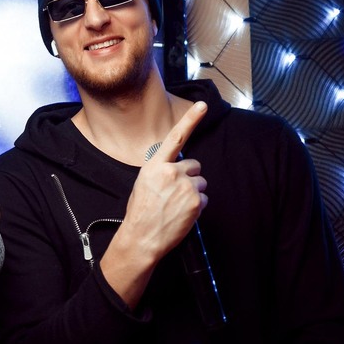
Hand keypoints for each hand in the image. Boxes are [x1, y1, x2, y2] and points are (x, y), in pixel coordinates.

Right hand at [123, 100, 207, 261]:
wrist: (142, 238)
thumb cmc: (140, 212)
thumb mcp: (143, 183)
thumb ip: (160, 170)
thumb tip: (177, 167)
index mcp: (155, 165)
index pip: (176, 137)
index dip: (190, 119)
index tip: (203, 106)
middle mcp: (171, 172)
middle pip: (194, 165)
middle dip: (189, 177)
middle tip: (173, 193)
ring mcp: (185, 186)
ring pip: (200, 183)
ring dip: (192, 193)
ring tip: (175, 206)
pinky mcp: (196, 202)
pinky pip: (203, 199)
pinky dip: (196, 207)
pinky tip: (181, 214)